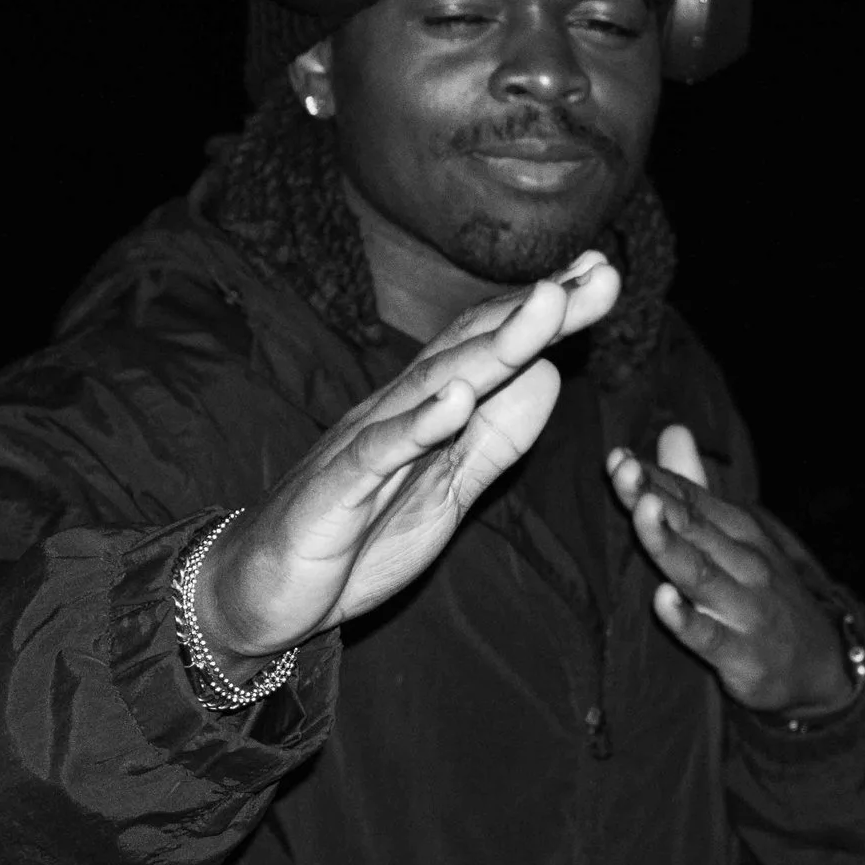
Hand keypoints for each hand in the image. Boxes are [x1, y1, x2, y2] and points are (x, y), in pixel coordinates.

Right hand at [194, 252, 621, 669]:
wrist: (259, 591)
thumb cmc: (354, 537)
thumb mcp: (447, 490)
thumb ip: (496, 439)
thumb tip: (551, 376)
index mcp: (427, 413)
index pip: (493, 347)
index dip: (549, 314)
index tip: (604, 275)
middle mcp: (397, 413)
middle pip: (476, 350)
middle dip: (541, 312)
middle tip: (602, 273)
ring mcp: (363, 447)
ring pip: (435, 386)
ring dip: (494, 346)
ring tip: (548, 308)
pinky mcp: (334, 492)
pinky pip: (378, 453)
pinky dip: (417, 425)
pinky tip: (455, 400)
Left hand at [604, 426, 852, 716]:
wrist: (822, 663)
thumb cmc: (764, 593)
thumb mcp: (738, 537)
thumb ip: (695, 488)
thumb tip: (671, 431)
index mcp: (738, 530)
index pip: (690, 497)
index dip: (653, 478)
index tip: (617, 459)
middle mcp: (743, 563)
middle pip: (692, 526)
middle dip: (654, 498)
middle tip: (623, 473)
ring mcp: (743, 608)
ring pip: (698, 572)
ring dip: (669, 542)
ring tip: (643, 513)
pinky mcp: (742, 654)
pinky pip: (709, 636)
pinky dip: (686, 619)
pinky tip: (662, 601)